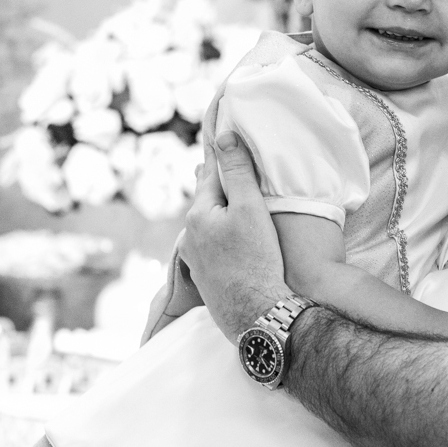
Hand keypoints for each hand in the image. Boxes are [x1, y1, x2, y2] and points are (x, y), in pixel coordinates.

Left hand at [179, 128, 290, 344]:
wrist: (257, 315)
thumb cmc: (257, 260)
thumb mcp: (251, 209)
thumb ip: (237, 172)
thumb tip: (223, 137)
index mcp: (198, 215)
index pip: (210, 173)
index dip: (218, 153)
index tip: (215, 131)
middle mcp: (190, 237)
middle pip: (204, 199)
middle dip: (211, 181)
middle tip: (211, 159)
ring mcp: (195, 260)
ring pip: (205, 224)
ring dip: (213, 208)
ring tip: (217, 192)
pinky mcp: (206, 278)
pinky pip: (209, 245)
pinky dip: (217, 232)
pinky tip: (223, 236)